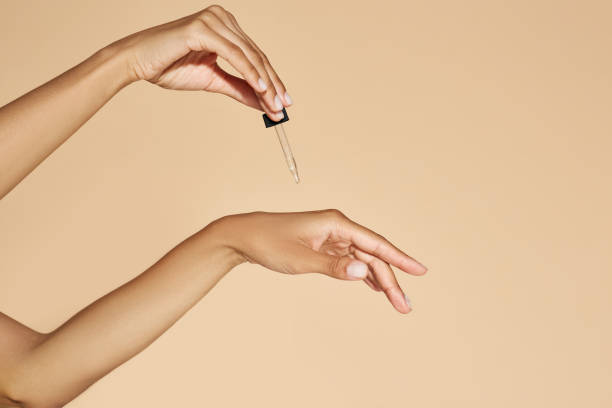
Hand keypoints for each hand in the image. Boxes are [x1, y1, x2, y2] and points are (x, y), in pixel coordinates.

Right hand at [116, 5, 290, 119]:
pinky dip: (249, 73)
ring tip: (274, 105)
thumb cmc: (170, 67)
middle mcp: (222, 18)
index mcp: (225, 27)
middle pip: (256, 56)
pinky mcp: (203, 28)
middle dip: (272, 85)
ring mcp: (213, 20)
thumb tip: (264, 102)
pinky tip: (261, 88)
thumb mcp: (212, 80)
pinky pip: (233, 54)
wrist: (138, 62)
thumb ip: (239, 88)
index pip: (255, 57)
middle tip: (283, 108)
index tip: (283, 104)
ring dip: (264, 83)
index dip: (271, 81)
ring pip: (248, 56)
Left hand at [209, 210, 426, 313]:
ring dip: (378, 280)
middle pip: (372, 255)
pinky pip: (350, 261)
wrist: (245, 236)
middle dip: (390, 280)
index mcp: (336, 224)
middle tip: (405, 306)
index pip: (375, 243)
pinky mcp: (324, 246)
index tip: (420, 270)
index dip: (400, 258)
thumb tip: (364, 273)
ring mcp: (331, 237)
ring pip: (362, 260)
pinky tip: (373, 287)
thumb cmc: (269, 242)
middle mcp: (338, 228)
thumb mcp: (301, 259)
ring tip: (396, 302)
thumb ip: (333, 267)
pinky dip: (362, 275)